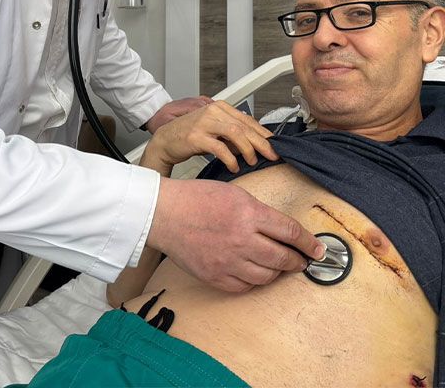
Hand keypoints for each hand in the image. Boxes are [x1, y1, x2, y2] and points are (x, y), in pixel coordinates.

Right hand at [143, 101, 277, 173]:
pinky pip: (221, 148)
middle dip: (262, 143)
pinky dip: (231, 159)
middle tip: (271, 155)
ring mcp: (204, 123)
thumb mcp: (214, 130)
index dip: (263, 134)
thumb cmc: (189, 136)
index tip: (274, 146)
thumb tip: (255, 144)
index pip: (248, 120)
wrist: (165, 141)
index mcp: (219, 107)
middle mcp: (212, 112)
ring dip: (248, 150)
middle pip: (245, 127)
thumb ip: (232, 133)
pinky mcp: (196, 137)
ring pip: (236, 134)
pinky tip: (234, 166)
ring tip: (252, 161)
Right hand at [149, 178, 325, 291]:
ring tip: (275, 265)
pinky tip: (252, 271)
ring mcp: (228, 261)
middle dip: (297, 261)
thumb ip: (260, 212)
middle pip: (284, 258)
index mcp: (248, 214)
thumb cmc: (195, 199)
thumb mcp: (234, 193)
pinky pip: (245, 286)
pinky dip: (253, 280)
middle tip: (300, 260)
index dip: (310, 243)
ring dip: (277, 272)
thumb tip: (282, 231)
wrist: (162, 214)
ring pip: (267, 276)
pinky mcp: (215, 276)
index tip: (318, 249)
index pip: (291, 232)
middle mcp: (242, 239)